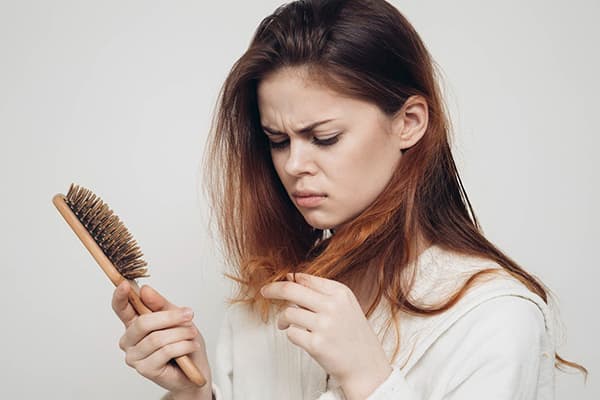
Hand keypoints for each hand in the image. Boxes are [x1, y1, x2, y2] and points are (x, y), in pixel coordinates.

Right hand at [112, 281, 212, 397]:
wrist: (196, 368)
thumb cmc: (185, 341)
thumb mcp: (176, 317)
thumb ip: (160, 304)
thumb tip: (145, 290)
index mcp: (134, 324)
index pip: (121, 309)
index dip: (120, 297)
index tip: (125, 284)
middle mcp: (130, 340)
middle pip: (143, 323)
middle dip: (170, 317)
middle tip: (188, 315)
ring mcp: (135, 356)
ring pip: (157, 338)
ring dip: (181, 333)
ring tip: (192, 334)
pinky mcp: (145, 369)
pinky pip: (165, 351)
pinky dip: (183, 346)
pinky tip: (190, 346)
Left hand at [260, 273, 391, 398]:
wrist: (366, 366)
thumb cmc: (353, 335)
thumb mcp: (345, 305)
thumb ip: (321, 291)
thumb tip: (291, 278)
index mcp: (340, 292)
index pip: (305, 278)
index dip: (286, 281)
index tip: (275, 284)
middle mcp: (332, 306)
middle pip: (291, 290)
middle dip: (273, 290)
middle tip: (264, 292)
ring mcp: (324, 325)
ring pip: (288, 313)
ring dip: (283, 320)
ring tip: (287, 325)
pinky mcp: (316, 344)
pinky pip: (291, 333)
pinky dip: (292, 335)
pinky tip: (303, 338)